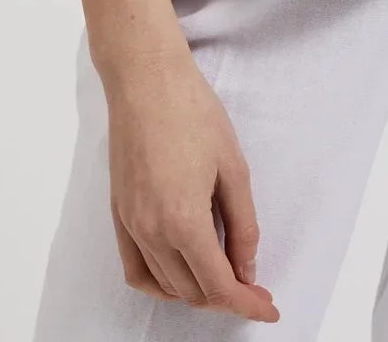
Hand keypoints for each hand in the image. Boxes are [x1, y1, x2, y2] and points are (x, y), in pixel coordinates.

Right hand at [103, 45, 280, 322]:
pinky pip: (136, 268)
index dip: (246, 303)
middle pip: (192, 291)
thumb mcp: (234, 167)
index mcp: (183, 221)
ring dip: (197, 291)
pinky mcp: (118, 213)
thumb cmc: (193, 112)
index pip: (218, 286)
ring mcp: (130, 224)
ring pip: (165, 284)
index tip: (268, 308)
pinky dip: (160, 282)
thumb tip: (247, 267)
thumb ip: (243, 224)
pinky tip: (181, 273)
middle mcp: (151, 232)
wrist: (145, 78)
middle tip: (255, 287)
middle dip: (227, 297)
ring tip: (226, 277)